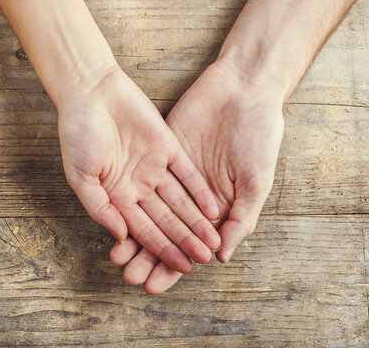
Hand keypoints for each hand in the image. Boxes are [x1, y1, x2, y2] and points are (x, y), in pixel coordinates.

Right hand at [59, 67, 220, 272]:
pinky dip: (199, 191)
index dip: (162, 249)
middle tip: (204, 260)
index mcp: (116, 196)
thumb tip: (121, 236)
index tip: (180, 267)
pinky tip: (213, 209)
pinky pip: (187, 173)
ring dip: (196, 222)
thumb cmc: (77, 134)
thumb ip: (100, 208)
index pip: (143, 230)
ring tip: (213, 242)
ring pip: (180, 201)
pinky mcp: (167, 146)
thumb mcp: (80, 177)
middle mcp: (138, 186)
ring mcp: (154, 167)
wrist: (90, 92)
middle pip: (166, 220)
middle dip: (184, 241)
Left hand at [112, 60, 284, 292]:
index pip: (189, 244)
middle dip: (147, 256)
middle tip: (129, 276)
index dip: (172, 265)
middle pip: (163, 232)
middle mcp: (190, 195)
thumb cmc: (260, 136)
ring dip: (133, 234)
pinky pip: (141, 179)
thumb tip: (223, 256)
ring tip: (117, 256)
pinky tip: (115, 216)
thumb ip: (240, 217)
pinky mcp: (160, 151)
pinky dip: (129, 198)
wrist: (244, 89)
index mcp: (216, 207)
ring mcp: (171, 173)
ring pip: (148, 210)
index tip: (154, 286)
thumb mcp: (256, 180)